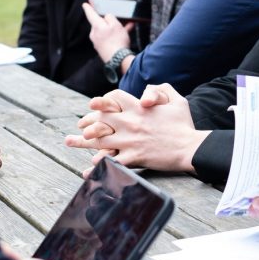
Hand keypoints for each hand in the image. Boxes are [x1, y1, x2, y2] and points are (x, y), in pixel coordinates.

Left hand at [64, 85, 207, 175]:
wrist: (189, 147)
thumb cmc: (183, 123)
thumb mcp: (176, 99)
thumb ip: (161, 89)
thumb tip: (148, 91)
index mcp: (138, 108)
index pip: (113, 99)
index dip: (102, 101)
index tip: (94, 105)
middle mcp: (130, 123)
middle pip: (100, 120)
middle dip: (86, 121)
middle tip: (78, 126)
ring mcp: (129, 141)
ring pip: (99, 141)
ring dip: (81, 142)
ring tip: (69, 141)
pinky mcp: (133, 157)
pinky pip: (110, 163)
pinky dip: (97, 168)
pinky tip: (87, 170)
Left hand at [82, 3, 132, 63]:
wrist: (118, 60)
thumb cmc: (117, 41)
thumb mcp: (116, 24)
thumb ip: (110, 17)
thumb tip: (107, 17)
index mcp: (96, 26)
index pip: (90, 14)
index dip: (88, 8)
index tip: (85, 4)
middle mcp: (94, 34)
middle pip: (100, 23)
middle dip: (109, 22)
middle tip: (118, 21)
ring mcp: (97, 42)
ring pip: (106, 32)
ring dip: (114, 29)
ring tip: (127, 28)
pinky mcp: (102, 49)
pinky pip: (108, 39)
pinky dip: (115, 36)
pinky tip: (124, 36)